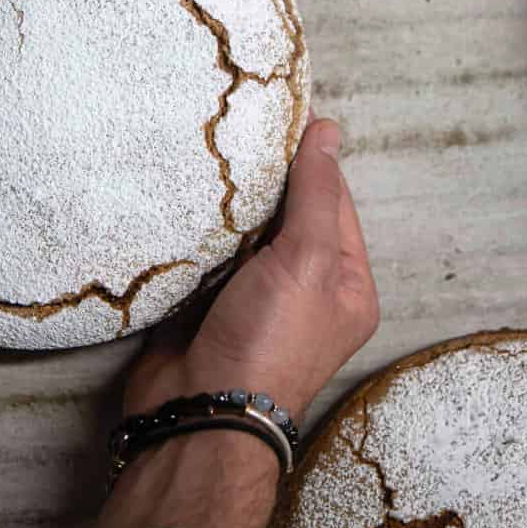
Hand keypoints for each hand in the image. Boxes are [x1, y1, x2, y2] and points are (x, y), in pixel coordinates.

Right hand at [125, 118, 378, 423]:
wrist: (200, 411)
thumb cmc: (268, 341)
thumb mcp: (308, 261)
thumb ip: (316, 194)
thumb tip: (328, 130)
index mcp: (346, 285)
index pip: (333, 203)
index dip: (309, 161)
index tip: (278, 116)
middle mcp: (304, 291)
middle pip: (287, 216)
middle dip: (262, 181)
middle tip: (233, 131)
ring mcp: (252, 300)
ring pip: (242, 234)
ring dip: (225, 206)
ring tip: (203, 158)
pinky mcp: (204, 304)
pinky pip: (204, 254)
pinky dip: (194, 231)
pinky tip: (179, 201)